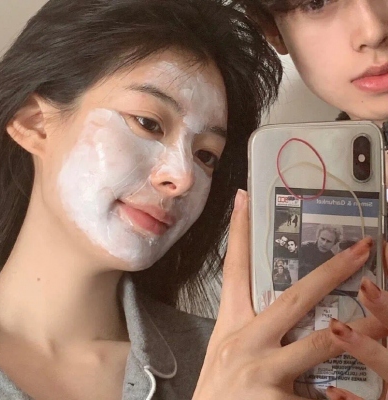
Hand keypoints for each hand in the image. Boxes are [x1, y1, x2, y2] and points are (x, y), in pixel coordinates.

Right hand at [193, 190, 387, 399]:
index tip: (245, 199)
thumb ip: (253, 329)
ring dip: (362, 331)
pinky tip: (354, 392)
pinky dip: (341, 395)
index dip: (238, 232)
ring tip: (386, 318)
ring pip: (323, 343)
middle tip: (361, 248)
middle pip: (295, 297)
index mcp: (233, 324)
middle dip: (331, 271)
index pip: (234, 269)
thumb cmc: (217, 390)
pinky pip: (320, 395)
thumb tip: (285, 309)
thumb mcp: (227, 350)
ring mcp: (264, 371)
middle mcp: (248, 341)